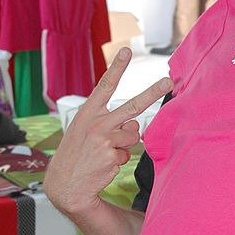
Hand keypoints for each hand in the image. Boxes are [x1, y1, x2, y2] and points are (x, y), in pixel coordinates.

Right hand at [43, 47, 171, 218]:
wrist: (65, 184)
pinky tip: (103, 165)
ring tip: (105, 153)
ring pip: (133, 135)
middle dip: (153, 93)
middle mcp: (97, 122)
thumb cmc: (77, 155)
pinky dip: (120, 160)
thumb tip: (135, 124)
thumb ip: (111, 123)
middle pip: (133, 106)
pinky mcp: (112, 155)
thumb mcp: (86, 132)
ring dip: (125, 145)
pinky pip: (128, 154)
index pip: (105, 86)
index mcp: (88, 112)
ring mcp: (105, 139)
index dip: (117, 67)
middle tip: (169, 82)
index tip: (126, 51)